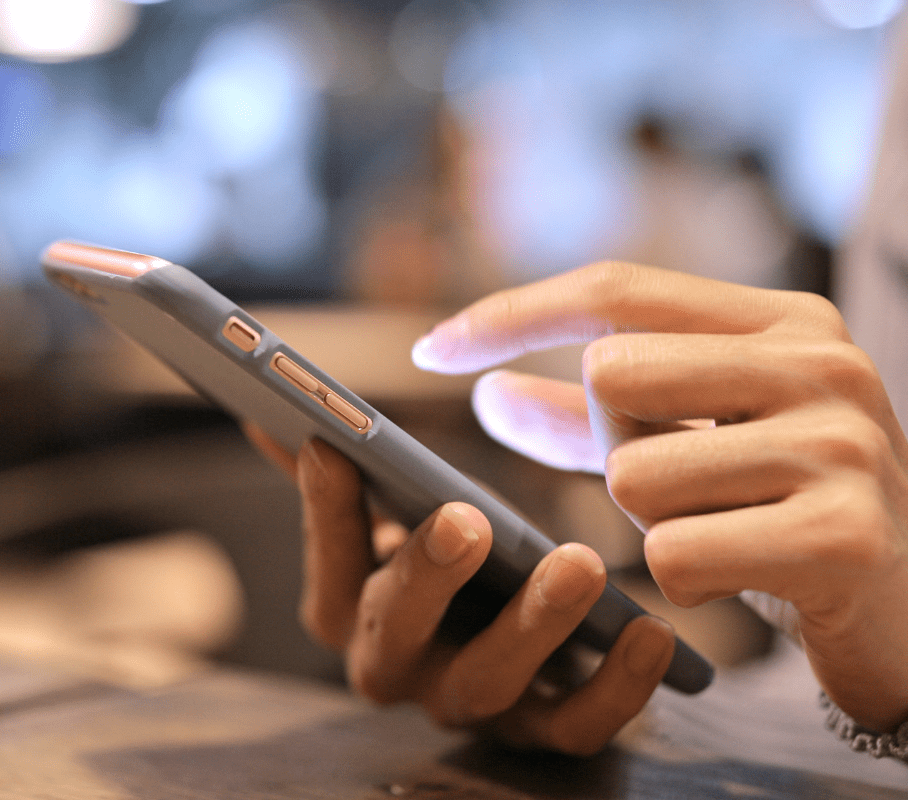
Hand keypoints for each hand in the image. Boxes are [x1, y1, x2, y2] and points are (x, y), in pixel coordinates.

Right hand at [244, 424, 675, 755]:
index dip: (326, 511)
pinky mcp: (540, 731)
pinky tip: (652, 632)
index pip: (329, 561)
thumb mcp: (391, 519)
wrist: (514, 647)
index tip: (332, 444)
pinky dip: (614, 690)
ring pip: (486, 684)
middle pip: (393, 633)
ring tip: (581, 564)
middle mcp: (397, 665)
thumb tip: (270, 417)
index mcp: (352, 606)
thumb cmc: (445, 566)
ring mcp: (468, 704)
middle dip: (424, 576)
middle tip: (464, 518)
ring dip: (532, 627)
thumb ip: (343, 478)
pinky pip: (574, 728)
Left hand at [413, 261, 907, 732]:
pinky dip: (682, 582)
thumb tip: (484, 392)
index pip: (614, 290)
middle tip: (677, 481)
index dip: (512, 314)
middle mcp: (822, 363)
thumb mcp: (682, 443)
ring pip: (633, 477)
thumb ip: (584, 418)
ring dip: (649, 523)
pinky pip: (673, 558)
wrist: (906, 604)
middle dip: (610, 445)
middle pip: (611, 376)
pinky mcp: (843, 538)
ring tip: (723, 529)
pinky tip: (741, 577)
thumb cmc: (773, 509)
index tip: (431, 348)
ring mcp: (842, 446)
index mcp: (783, 320)